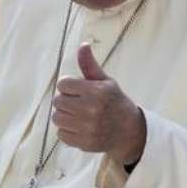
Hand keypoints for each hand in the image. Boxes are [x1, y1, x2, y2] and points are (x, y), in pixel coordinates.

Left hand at [53, 44, 145, 164]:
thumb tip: (83, 45)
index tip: (79, 90)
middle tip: (80, 103)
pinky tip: (80, 127)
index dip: (69, 86)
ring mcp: (87, 128)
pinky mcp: (83, 143)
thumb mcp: (105, 81)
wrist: (129, 130)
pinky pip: (61, 134)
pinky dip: (67, 131)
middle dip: (67, 100)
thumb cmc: (114, 101)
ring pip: (57, 118)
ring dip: (65, 115)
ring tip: (78, 115)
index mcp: (96, 91)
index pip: (63, 84)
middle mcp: (91, 109)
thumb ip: (89, 65)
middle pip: (57, 101)